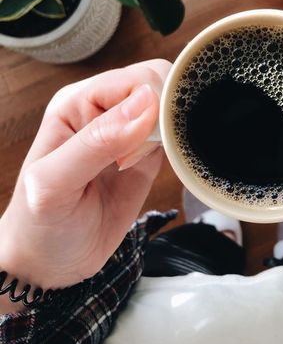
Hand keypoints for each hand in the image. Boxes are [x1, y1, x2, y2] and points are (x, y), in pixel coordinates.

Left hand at [0, 59, 170, 310]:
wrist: (51, 263)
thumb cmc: (40, 224)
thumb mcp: (55, 185)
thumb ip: (96, 142)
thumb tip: (146, 104)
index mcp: (77, 103)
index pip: (133, 80)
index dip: (151, 104)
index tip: (144, 145)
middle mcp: (105, 110)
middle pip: (158, 84)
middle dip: (166, 115)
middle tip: (145, 157)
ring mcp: (129, 131)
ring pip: (171, 107)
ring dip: (175, 132)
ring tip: (145, 167)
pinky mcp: (148, 155)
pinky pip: (176, 136)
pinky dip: (181, 148)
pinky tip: (162, 170)